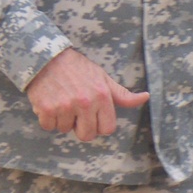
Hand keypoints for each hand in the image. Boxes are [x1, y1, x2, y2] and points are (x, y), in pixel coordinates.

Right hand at [26, 48, 148, 142]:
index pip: (107, 129)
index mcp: (102, 96)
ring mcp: (65, 106)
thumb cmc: (78, 68)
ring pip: (65, 130)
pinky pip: (48, 126)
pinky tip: (50, 102)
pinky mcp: (46, 109)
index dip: (99, 125)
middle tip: (75, 111)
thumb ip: (122, 94)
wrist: (46, 58)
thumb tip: (145, 97)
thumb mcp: (103, 78)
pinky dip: (47, 118)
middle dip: (81, 127)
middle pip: (87, 135)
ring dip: (62, 120)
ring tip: (61, 101)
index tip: (92, 116)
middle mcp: (85, 103)